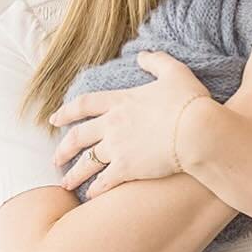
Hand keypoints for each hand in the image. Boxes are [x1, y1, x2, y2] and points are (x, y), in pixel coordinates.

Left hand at [48, 52, 210, 198]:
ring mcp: (118, 147)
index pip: (85, 105)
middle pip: (79, 136)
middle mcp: (113, 124)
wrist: (197, 131)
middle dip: (64, 148)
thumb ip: (156, 61)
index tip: (54, 119)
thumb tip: (142, 55)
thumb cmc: (189, 102)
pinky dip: (96, 189)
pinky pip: (105, 182)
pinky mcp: (127, 168)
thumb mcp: (175, 72)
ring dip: (75, 174)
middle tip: (55, 158)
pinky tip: (90, 196)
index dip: (66, 112)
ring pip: (88, 162)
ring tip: (66, 184)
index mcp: (121, 101)